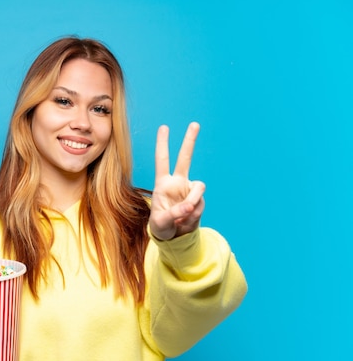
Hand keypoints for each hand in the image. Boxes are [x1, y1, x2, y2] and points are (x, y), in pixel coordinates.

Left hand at [149, 122, 205, 240]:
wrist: (173, 236)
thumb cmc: (161, 226)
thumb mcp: (161, 222)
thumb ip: (174, 213)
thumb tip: (189, 206)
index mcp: (162, 184)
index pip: (162, 160)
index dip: (162, 144)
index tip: (164, 127)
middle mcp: (177, 182)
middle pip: (184, 158)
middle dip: (190, 141)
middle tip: (195, 124)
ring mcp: (189, 190)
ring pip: (199, 188)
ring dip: (193, 202)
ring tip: (182, 217)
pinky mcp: (199, 199)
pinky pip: (201, 204)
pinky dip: (195, 215)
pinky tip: (186, 220)